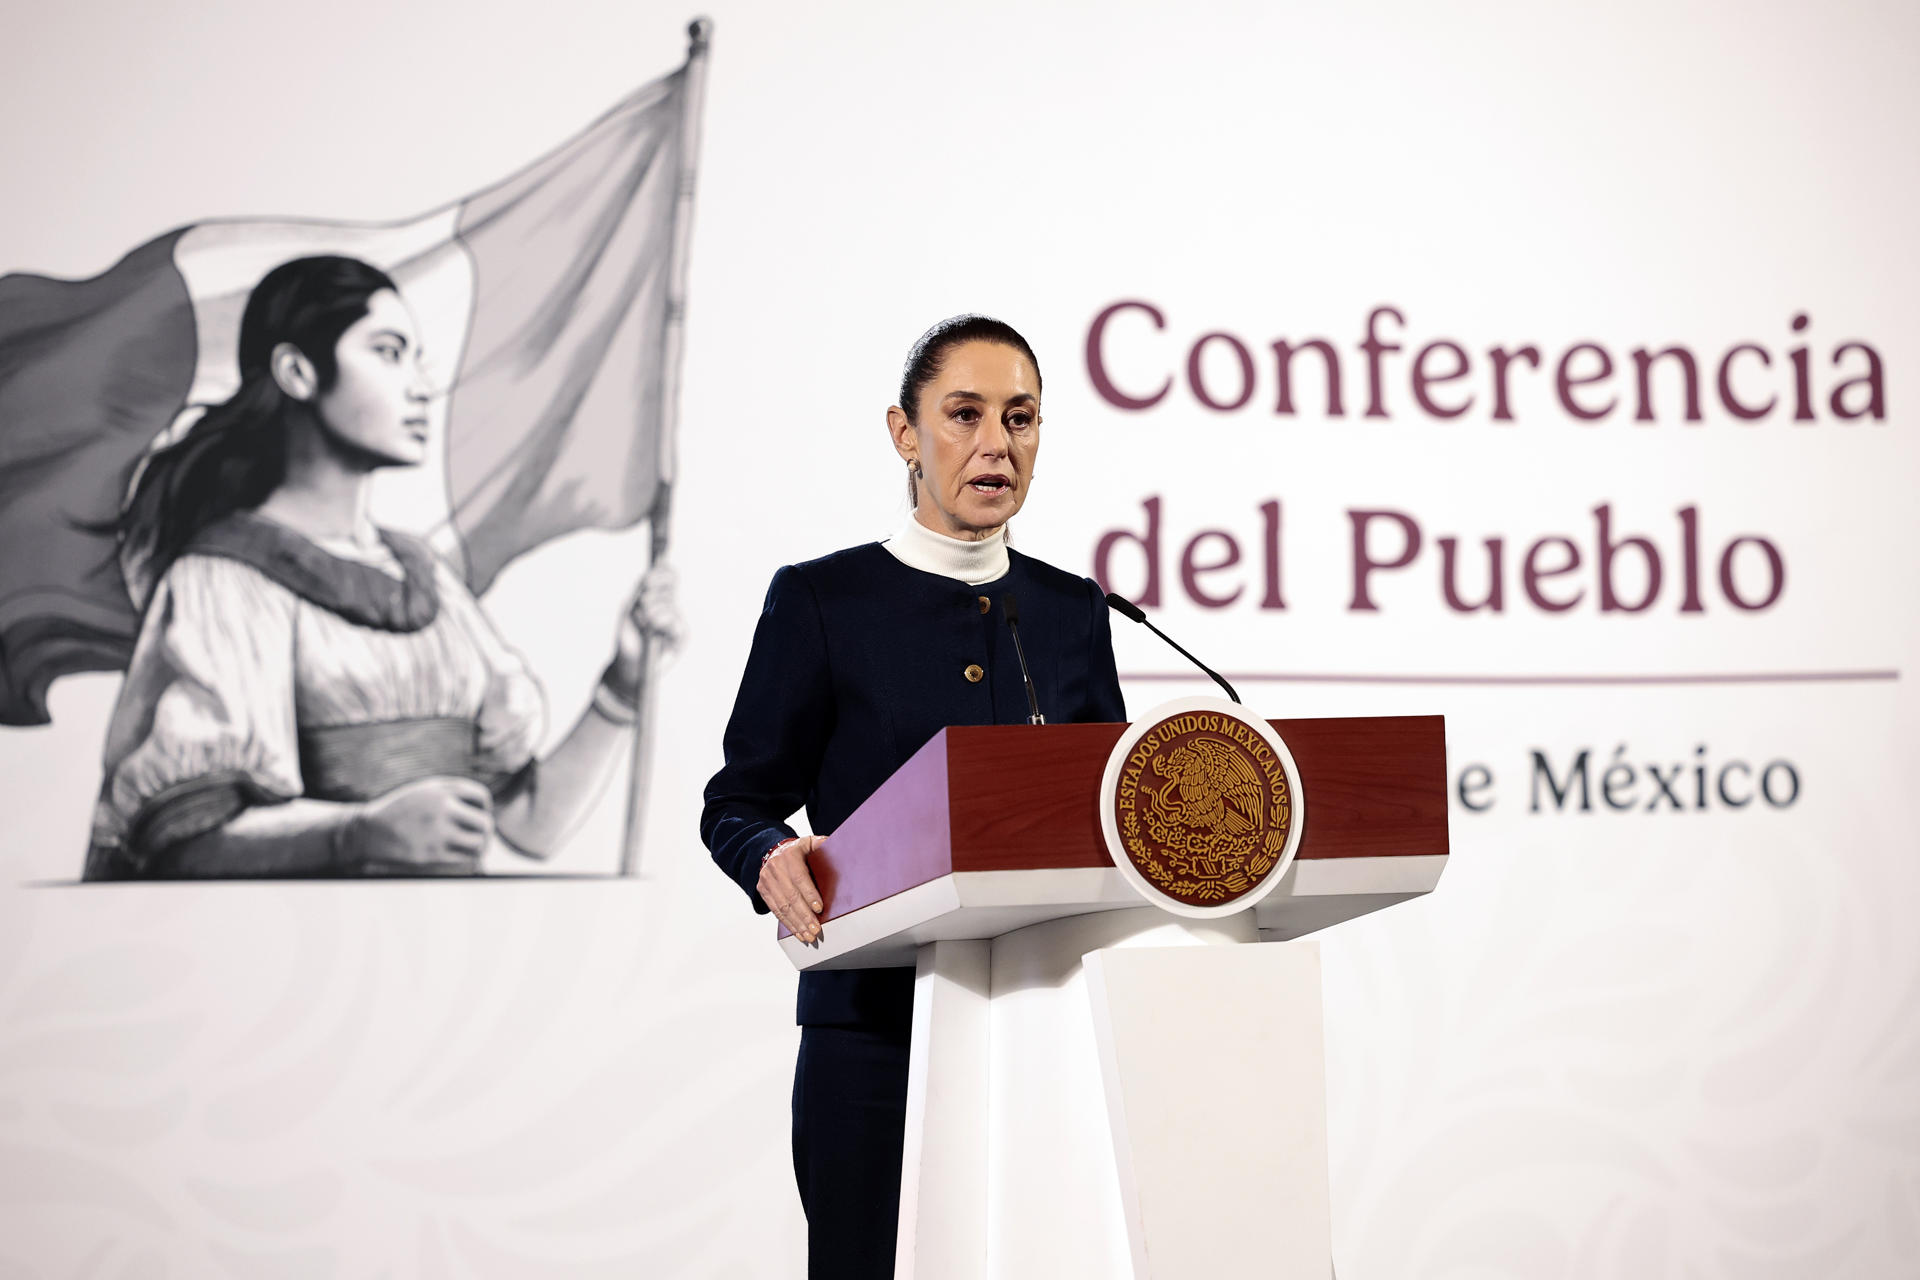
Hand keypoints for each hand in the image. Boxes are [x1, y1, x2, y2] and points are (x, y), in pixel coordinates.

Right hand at [345, 776, 492, 874]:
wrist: (368, 832)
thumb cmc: (401, 811)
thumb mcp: (424, 790)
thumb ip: (452, 792)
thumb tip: (485, 808)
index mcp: (441, 790)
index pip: (481, 797)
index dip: (484, 807)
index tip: (477, 814)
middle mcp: (441, 809)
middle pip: (485, 822)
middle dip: (486, 830)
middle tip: (481, 836)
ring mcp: (437, 833)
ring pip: (479, 843)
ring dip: (481, 847)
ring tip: (476, 848)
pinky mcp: (431, 855)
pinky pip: (465, 860)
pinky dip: (469, 860)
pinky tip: (464, 858)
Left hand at [611, 563, 683, 689]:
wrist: (629, 663)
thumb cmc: (628, 637)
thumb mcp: (629, 608)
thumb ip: (640, 590)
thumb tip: (649, 575)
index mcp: (661, 597)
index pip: (670, 575)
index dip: (662, 572)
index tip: (646, 580)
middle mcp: (672, 607)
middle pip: (672, 583)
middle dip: (653, 590)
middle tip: (642, 603)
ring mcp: (679, 621)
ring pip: (671, 602)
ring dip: (653, 609)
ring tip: (644, 622)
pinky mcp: (683, 636)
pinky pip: (676, 620)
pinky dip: (662, 620)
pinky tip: (653, 628)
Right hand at [758, 835, 825, 942]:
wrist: (775, 851)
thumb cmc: (800, 850)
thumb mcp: (811, 843)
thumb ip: (824, 846)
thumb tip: (841, 850)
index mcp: (790, 854)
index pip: (799, 877)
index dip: (809, 894)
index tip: (819, 908)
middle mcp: (775, 867)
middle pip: (791, 896)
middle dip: (804, 915)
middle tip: (816, 929)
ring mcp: (766, 879)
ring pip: (782, 906)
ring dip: (797, 924)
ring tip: (809, 935)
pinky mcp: (763, 890)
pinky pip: (775, 910)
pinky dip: (788, 924)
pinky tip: (798, 932)